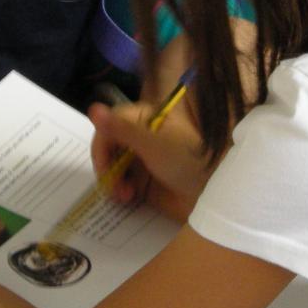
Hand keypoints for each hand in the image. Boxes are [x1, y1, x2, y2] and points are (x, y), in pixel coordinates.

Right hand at [89, 100, 211, 220]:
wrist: (215, 193)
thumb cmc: (189, 161)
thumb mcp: (154, 144)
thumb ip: (122, 129)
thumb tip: (93, 108)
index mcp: (143, 120)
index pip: (108, 127)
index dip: (102, 147)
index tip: (104, 168)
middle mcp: (138, 138)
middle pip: (106, 149)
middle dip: (106, 169)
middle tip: (115, 189)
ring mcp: (141, 161)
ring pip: (111, 169)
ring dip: (112, 183)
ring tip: (125, 197)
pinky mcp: (144, 184)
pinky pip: (121, 187)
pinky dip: (118, 194)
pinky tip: (127, 200)